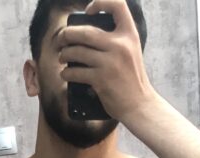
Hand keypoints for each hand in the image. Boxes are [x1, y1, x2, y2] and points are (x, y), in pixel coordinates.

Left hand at [57, 0, 154, 124]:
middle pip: (85, 31)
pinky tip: (65, 73)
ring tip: (62, 57)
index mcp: (129, 34)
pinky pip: (76, 72)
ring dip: (64, 54)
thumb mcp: (131, 52)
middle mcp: (120, 45)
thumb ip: (116, 40)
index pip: (117, 5)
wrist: (139, 105)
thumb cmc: (132, 79)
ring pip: (77, 51)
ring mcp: (110, 62)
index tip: (88, 11)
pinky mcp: (101, 80)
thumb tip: (87, 34)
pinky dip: (67, 73)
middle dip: (67, 34)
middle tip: (61, 39)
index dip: (100, 2)